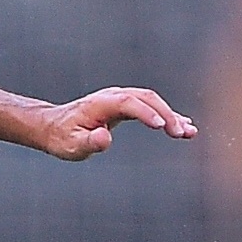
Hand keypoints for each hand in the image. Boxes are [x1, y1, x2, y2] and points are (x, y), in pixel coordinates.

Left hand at [32, 87, 196, 160]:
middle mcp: (113, 96)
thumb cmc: (62, 138)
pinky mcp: (125, 106)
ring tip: (189, 132)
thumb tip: (105, 138)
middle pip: (146, 99)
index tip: (161, 126)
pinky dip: (167, 117)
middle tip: (180, 133)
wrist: (53, 127)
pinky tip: (184, 127)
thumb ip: (88, 142)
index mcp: (100, 104)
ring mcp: (120, 99)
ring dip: (171, 115)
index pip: (128, 103)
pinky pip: (151, 107)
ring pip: (152, 101)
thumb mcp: (71, 145)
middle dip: (166, 114)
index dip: (146, 112)